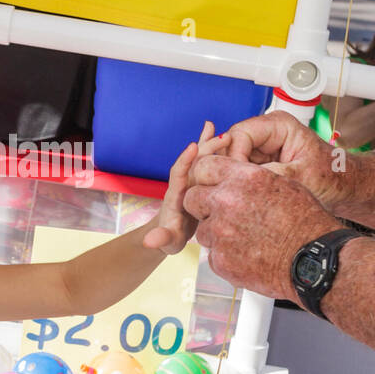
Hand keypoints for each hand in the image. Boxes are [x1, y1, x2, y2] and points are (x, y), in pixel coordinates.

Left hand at [142, 122, 223, 252]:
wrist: (168, 234)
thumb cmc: (169, 239)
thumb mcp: (167, 242)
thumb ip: (160, 239)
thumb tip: (149, 242)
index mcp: (176, 196)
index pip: (178, 175)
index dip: (184, 161)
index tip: (193, 147)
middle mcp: (183, 184)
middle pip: (194, 162)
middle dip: (206, 148)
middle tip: (223, 137)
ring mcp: (192, 181)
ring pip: (201, 159)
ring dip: (211, 144)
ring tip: (225, 131)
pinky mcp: (199, 182)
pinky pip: (207, 162)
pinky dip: (211, 147)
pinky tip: (220, 133)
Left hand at [183, 156, 340, 296]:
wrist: (314, 260)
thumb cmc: (305, 222)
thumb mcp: (281, 184)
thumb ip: (248, 179)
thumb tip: (230, 177)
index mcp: (243, 178)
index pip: (203, 166)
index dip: (206, 177)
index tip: (210, 184)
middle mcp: (226, 202)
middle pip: (192, 198)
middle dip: (203, 205)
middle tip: (221, 214)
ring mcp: (220, 234)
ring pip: (202, 230)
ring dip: (216, 234)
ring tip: (245, 238)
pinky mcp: (221, 261)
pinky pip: (213, 255)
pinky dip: (226, 256)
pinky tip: (248, 255)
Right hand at [220, 109, 350, 213]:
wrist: (346, 188)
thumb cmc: (333, 177)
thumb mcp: (303, 177)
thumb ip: (272, 175)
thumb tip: (243, 181)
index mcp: (279, 125)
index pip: (239, 134)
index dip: (233, 157)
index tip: (237, 179)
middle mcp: (266, 133)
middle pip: (229, 146)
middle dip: (228, 169)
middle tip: (230, 191)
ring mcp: (261, 149)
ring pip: (230, 161)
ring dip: (232, 179)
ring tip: (237, 197)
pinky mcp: (260, 165)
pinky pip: (239, 172)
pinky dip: (238, 185)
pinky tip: (242, 199)